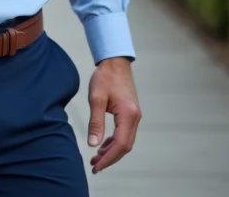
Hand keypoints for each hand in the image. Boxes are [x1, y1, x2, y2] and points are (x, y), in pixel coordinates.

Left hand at [87, 57, 140, 174]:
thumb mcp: (96, 99)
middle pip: (125, 146)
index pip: (120, 144)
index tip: (96, 166)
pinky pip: (125, 133)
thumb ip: (95, 122)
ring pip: (126, 141)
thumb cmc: (105, 77)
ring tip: (96, 158)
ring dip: (112, 151)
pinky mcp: (131, 113)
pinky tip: (104, 145)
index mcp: (128, 114)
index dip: (108, 158)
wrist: (115, 62)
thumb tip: (93, 144)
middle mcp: (135, 117)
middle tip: (94, 166)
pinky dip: (115, 142)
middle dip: (110, 158)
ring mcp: (135, 116)